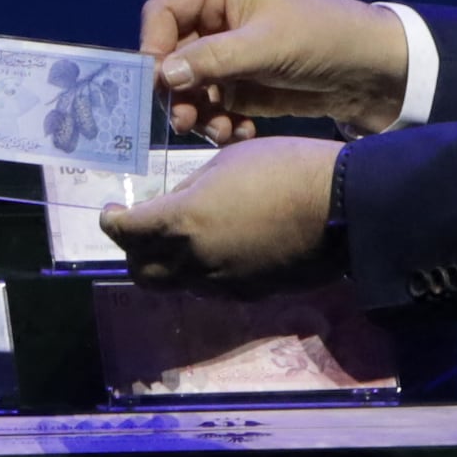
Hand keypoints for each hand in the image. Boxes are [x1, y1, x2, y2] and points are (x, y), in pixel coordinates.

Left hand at [95, 136, 339, 290]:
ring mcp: (223, 283)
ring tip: (182, 240)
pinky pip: (212, 289)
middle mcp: (195, 261)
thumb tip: (178, 204)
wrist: (343, 206)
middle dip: (133, 251)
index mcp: (183, 221)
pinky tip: (221, 249)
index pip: (126, 233)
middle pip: (143, 272)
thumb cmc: (285, 168)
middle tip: (141, 230)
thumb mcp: (227, 162)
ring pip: (177, 285)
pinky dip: (203, 273)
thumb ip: (191, 189)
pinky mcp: (251, 294)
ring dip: (169, 265)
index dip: (113, 222)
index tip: (113, 211)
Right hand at [138, 0, 406, 140]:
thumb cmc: (323, 36)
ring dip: (196, 111)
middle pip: (168, 52)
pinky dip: (217, 121)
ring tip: (216, 131)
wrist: (371, 71)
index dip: (154, 46)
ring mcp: (223, 49)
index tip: (158, 85)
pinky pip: (209, 103)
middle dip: (177, 89)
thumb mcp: (267, 46)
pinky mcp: (236, 80)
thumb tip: (163, 75)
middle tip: (184, 121)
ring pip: (186, 84)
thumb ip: (212, 58)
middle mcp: (214, 13)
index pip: (163, 11)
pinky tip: (236, 133)